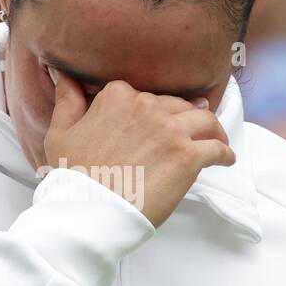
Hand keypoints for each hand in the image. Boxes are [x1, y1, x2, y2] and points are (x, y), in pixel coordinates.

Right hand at [43, 68, 233, 228]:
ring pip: (204, 121)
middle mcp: (147, 107)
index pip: (145, 96)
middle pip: (178, 106)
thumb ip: (67, 100)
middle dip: (186, 118)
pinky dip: (224, 153)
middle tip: (192, 133)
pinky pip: (216, 148)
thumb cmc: (73, 177)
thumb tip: (64, 75)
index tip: (158, 123)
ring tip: (217, 140)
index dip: (153, 111)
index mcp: (118, 97)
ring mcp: (170, 131)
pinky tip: (225, 159)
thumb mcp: (60, 133)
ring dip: (213, 130)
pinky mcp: (188, 157)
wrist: (90, 210)